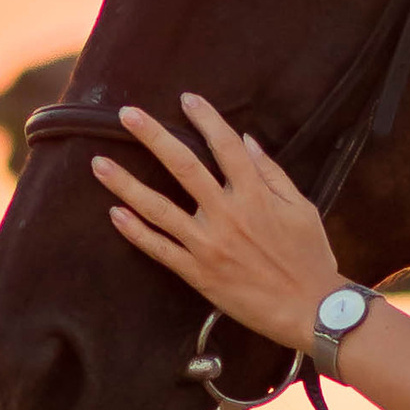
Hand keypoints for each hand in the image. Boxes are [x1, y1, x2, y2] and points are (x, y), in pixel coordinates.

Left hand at [93, 92, 341, 349]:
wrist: (310, 309)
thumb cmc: (310, 257)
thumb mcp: (301, 208)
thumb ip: (272, 173)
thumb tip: (246, 141)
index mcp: (256, 196)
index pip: (226, 146)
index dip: (206, 118)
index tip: (187, 99)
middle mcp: (227, 216)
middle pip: (183, 167)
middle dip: (153, 137)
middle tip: (126, 115)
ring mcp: (209, 245)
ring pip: (159, 209)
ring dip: (126, 184)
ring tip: (99, 163)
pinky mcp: (198, 273)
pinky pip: (160, 249)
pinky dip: (136, 232)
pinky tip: (115, 213)